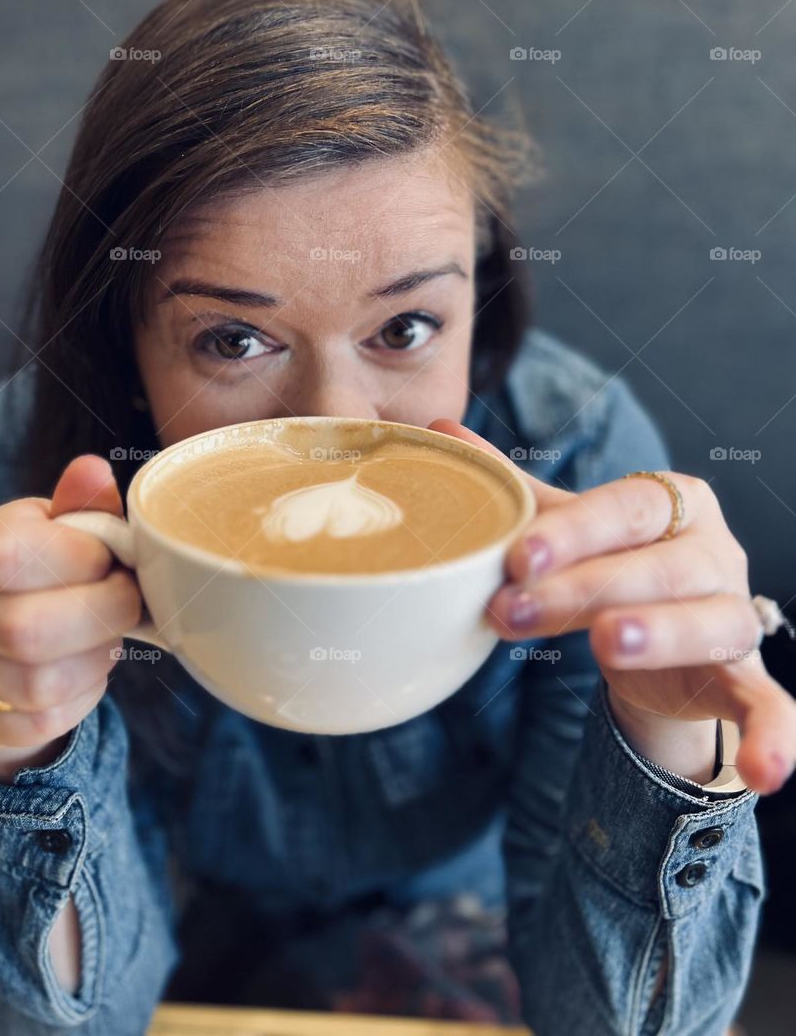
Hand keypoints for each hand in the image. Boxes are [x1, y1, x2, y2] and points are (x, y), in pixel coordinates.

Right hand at [0, 455, 141, 781]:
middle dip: (100, 616)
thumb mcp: (71, 534)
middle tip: (126, 603)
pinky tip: (87, 672)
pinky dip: (80, 698)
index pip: (10, 553)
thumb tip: (92, 471)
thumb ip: (85, 507)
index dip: (78, 559)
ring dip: (93, 660)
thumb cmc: (56, 579)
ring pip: (33, 682)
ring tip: (107, 638)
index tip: (110, 560)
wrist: (8, 649)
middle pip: (23, 627)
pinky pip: (38, 720)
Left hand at [430, 419, 795, 795]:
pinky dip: (775, 734)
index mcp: (674, 502)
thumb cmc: (613, 564)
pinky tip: (765, 770)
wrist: (658, 636)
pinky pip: (769, 703)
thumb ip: (517, 490)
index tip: (517, 556)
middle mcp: (714, 552)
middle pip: (657, 565)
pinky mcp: (745, 677)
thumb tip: (441, 433)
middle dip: (584, 588)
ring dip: (661, 633)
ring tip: (606, 643)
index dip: (574, 530)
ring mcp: (735, 614)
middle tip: (514, 610)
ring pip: (709, 622)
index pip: (626, 506)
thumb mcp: (569, 530)